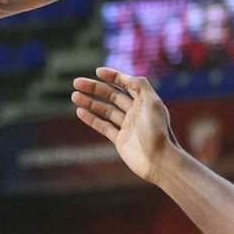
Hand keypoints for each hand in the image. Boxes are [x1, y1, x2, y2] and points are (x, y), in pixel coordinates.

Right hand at [71, 67, 178, 182]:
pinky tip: (80, 112)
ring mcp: (127, 126)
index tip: (97, 72)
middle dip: (95, 88)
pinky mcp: (120, 140)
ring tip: (74, 95)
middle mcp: (135, 112)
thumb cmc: (158, 132)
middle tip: (77, 82)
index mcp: (144, 101)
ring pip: (105, 110)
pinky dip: (91, 119)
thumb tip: (126, 76)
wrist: (159, 161)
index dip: (112, 76)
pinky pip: (103, 126)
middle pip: (112, 95)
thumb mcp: (152, 103)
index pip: (126, 84)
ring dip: (90, 102)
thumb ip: (140, 86)